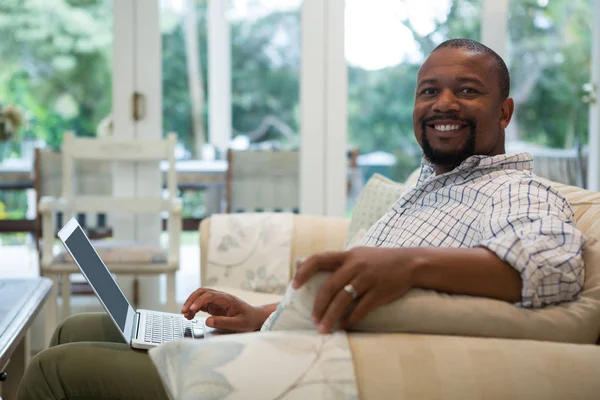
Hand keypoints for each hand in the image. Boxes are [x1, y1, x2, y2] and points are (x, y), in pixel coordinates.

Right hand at [181, 288, 265, 331]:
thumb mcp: (238, 324)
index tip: (192, 310)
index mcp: (227, 299)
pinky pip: (201, 304)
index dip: (199, 301)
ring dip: (191, 303)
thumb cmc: (248, 319)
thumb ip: (223, 322)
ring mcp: (217, 301)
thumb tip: (207, 321)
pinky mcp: (214, 306)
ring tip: (185, 315)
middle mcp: (220, 297)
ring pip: (200, 297)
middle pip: (202, 292)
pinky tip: (190, 316)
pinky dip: (194, 308)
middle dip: (191, 300)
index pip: (210, 295)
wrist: (255, 317)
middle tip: (184, 311)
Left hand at [292, 247, 420, 333]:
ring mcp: (368, 279)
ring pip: (343, 300)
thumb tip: (313, 271)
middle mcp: (355, 265)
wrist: (409, 263)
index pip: (319, 259)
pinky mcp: (379, 292)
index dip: (304, 271)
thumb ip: (340, 263)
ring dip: (331, 317)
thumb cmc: (378, 261)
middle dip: (318, 305)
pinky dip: (350, 320)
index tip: (294, 285)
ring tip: (323, 329)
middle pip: (329, 286)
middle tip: (312, 320)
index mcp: (347, 255)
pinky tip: (343, 327)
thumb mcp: (358, 255)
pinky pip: (360, 309)